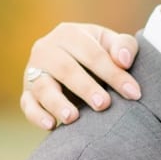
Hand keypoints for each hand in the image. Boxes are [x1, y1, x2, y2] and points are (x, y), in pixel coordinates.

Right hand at [20, 23, 139, 130]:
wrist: (74, 62)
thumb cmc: (98, 54)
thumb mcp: (111, 45)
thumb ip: (124, 46)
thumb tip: (123, 60)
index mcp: (69, 34)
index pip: (92, 54)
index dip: (113, 73)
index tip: (133, 93)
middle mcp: (46, 49)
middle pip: (65, 68)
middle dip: (85, 87)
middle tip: (104, 105)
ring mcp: (33, 71)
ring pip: (42, 86)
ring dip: (57, 102)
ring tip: (72, 117)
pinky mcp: (27, 93)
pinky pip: (27, 105)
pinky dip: (37, 116)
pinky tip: (51, 125)